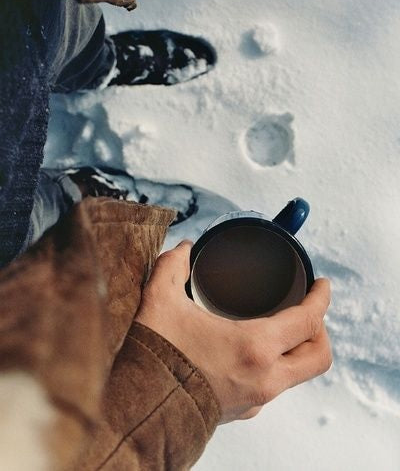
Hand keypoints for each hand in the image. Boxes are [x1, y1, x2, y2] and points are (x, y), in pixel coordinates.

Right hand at [135, 241, 331, 423]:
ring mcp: (256, 399)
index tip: (322, 285)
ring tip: (282, 328)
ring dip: (298, 349)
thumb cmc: (154, 358)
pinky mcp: (243, 411)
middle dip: (320, 329)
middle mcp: (264, 378)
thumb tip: (183, 249)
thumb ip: (173, 265)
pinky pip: (273, 387)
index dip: (321, 298)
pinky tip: (252, 352)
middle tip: (308, 309)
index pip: (308, 321)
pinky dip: (274, 366)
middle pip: (318, 356)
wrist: (137, 411)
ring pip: (299, 375)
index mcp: (254, 347)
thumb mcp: (160, 300)